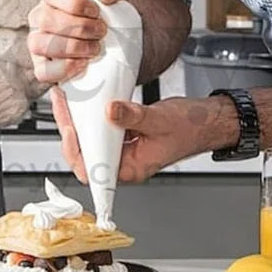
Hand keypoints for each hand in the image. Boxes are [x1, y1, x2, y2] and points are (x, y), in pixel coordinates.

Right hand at [27, 0, 131, 83]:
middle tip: (101, 32)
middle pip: (45, 20)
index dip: (74, 3)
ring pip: (40, 44)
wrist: (119, 40)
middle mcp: (40, 17)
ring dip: (72, 48)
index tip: (96, 11)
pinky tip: (83, 64)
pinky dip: (64, 69)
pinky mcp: (42, 66)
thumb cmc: (110, 13)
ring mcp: (38, 42)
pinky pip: (42, 71)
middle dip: (79, 28)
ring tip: (94, 49)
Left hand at [52, 91, 232, 183]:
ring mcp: (124, 148)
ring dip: (78, 121)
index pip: (92, 172)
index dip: (76, 153)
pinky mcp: (125, 133)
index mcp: (131, 168)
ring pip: (92, 139)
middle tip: (62, 105)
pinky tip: (85, 99)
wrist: (209, 120)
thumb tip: (109, 111)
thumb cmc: (191, 128)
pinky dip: (92, 115)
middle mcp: (124, 161)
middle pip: (86, 153)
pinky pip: (102, 127)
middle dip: (71, 129)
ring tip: (67, 99)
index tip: (71, 130)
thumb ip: (133, 116)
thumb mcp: (159, 119)